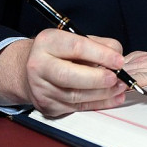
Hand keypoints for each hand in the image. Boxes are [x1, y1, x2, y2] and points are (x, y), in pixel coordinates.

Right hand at [0, 29, 127, 115]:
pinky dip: (98, 103)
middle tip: (117, 78)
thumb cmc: (56, 52)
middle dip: (97, 78)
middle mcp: (39, 65)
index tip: (118, 60)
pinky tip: (112, 98)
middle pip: (69, 75)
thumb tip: (117, 56)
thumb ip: (97, 44)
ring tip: (120, 87)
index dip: (100, 54)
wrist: (27, 70)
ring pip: (74, 95)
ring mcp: (40, 88)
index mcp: (46, 42)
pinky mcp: (47, 106)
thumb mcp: (73, 38)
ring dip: (102, 93)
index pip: (75, 47)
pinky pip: (76, 107)